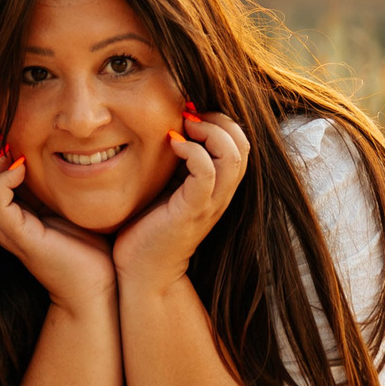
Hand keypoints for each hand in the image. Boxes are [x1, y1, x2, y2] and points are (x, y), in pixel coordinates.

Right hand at [0, 141, 115, 315]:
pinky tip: (21, 169)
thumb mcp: (65, 207)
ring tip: (7, 155)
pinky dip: (2, 182)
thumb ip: (52, 186)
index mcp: (12, 217)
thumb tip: (56, 152)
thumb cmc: (89, 249)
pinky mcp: (21, 238)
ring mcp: (9, 233)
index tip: (6, 140)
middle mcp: (4, 226)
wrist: (99, 288)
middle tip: (2, 143)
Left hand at [112, 109, 249, 293]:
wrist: (141, 272)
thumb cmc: (146, 227)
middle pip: (242, 145)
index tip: (189, 113)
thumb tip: (164, 128)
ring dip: (210, 132)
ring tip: (183, 126)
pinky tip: (173, 146)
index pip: (239, 143)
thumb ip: (172, 163)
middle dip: (219, 120)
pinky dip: (193, 152)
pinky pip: (206, 174)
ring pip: (232, 156)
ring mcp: (210, 203)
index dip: (220, 120)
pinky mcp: (193, 211)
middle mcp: (220, 194)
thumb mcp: (164, 187)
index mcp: (216, 186)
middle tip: (188, 115)